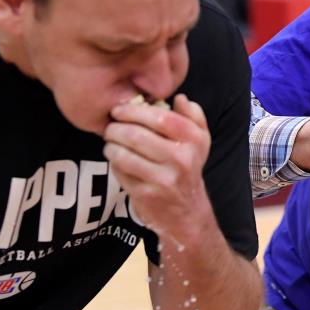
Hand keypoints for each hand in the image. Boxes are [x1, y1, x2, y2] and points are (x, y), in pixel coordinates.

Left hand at [103, 94, 212, 243]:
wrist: (186, 211)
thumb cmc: (188, 168)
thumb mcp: (200, 141)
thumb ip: (193, 116)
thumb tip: (179, 98)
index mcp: (194, 141)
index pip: (160, 118)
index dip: (134, 111)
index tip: (120, 111)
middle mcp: (181, 160)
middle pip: (137, 136)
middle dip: (116, 128)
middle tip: (110, 127)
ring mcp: (163, 179)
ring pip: (124, 154)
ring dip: (110, 145)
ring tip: (110, 142)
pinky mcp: (146, 194)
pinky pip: (120, 172)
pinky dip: (113, 163)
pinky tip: (116, 159)